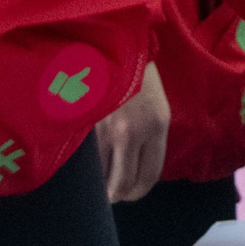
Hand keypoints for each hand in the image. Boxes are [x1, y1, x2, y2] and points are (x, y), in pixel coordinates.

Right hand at [93, 62, 169, 201]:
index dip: (140, 191)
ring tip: (101, 184)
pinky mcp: (87, 128)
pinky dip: (90, 168)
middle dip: (120, 195)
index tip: (133, 193)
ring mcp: (106, 132)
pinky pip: (89, 160)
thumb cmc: (141, 81)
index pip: (149, 175)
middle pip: (124, 183)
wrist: (115, 50)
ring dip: (102, 185)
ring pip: (102, 176)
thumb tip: (136, 170)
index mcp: (156, 128)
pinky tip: (91, 166)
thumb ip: (151, 141)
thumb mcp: (157, 110)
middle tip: (116, 195)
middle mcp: (132, 134)